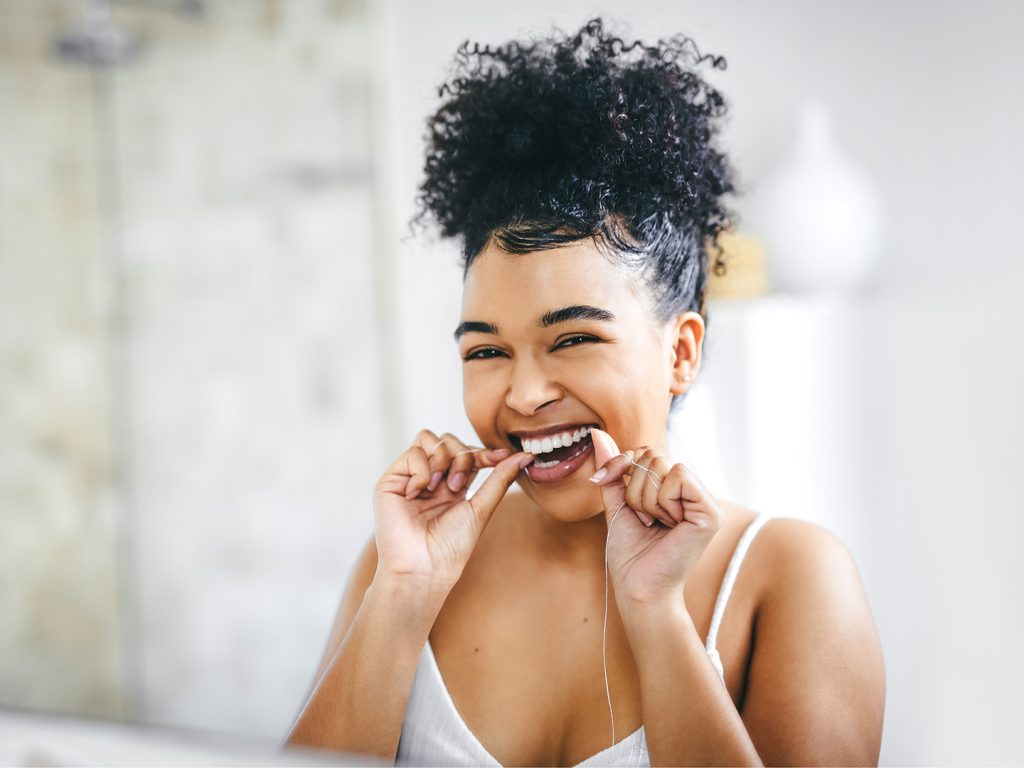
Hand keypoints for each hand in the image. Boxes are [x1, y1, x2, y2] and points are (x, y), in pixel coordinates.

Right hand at [374, 429, 532, 594]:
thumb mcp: (481, 508)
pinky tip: (420, 492)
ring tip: (441, 487)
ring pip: (429, 438)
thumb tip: (525, 456)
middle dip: (461, 457)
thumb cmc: (451, 546)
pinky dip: (422, 470)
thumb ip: (500, 479)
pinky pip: (412, 453)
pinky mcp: (392, 480)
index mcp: (453, 485)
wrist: (424, 566)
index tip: (500, 456)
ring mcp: (411, 477)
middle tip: (458, 486)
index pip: (468, 453)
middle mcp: (432, 478)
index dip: (483, 451)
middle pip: (449, 440)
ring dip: (442, 460)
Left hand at [589, 429, 724, 607]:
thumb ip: (613, 470)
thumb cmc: (630, 553)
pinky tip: (668, 525)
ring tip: (654, 525)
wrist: (637, 588)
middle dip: (634, 488)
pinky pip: (678, 476)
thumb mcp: (616, 503)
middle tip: (644, 519)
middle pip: (654, 455)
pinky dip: (661, 501)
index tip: (602, 480)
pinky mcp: (711, 512)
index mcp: (675, 490)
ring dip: (645, 499)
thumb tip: (598, 433)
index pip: (647, 451)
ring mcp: (705, 502)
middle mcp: (694, 492)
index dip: (622, 463)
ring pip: (663, 465)